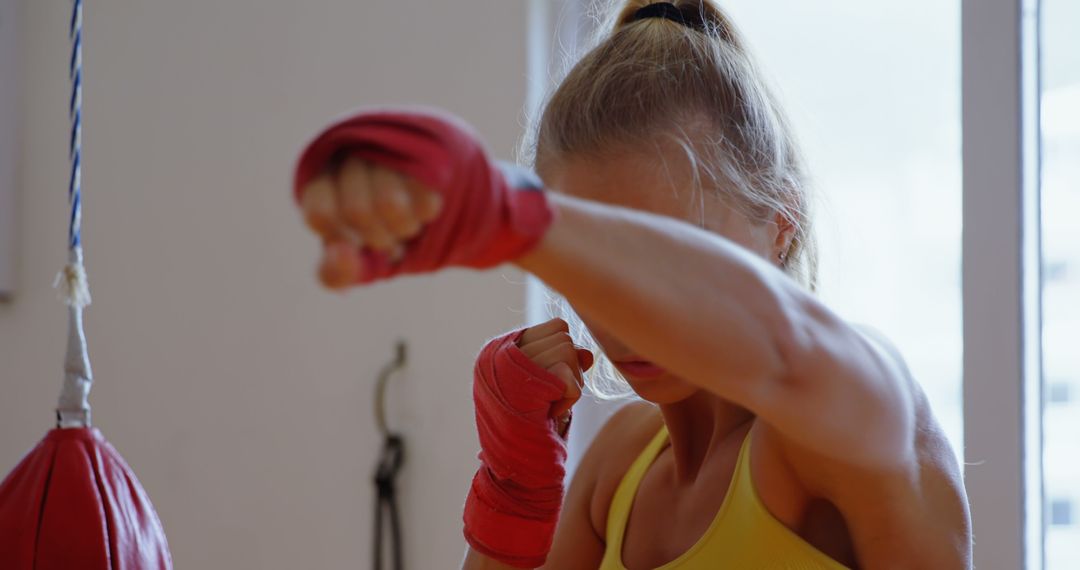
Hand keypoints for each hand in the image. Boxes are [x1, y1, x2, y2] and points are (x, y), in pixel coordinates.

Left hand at [300, 157, 442, 288]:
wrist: (422, 201)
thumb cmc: (376, 234)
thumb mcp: (351, 261)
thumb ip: (335, 273)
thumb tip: (341, 254)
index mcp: (321, 179)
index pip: (321, 212)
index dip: (341, 238)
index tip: (354, 241)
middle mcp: (351, 155)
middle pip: (358, 210)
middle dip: (378, 239)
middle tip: (388, 237)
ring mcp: (389, 151)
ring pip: (390, 204)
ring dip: (404, 228)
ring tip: (406, 225)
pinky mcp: (425, 154)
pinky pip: (424, 200)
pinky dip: (425, 215)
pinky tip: (422, 207)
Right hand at [463, 322, 592, 567]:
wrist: (517, 473)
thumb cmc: (532, 433)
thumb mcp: (549, 391)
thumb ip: (564, 365)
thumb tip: (587, 353)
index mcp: (497, 350)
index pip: (554, 328)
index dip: (565, 357)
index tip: (551, 388)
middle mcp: (497, 352)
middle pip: (563, 336)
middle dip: (568, 371)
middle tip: (548, 401)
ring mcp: (506, 365)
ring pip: (568, 352)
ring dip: (569, 386)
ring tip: (546, 408)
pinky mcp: (521, 382)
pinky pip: (568, 375)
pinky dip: (569, 398)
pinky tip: (549, 415)